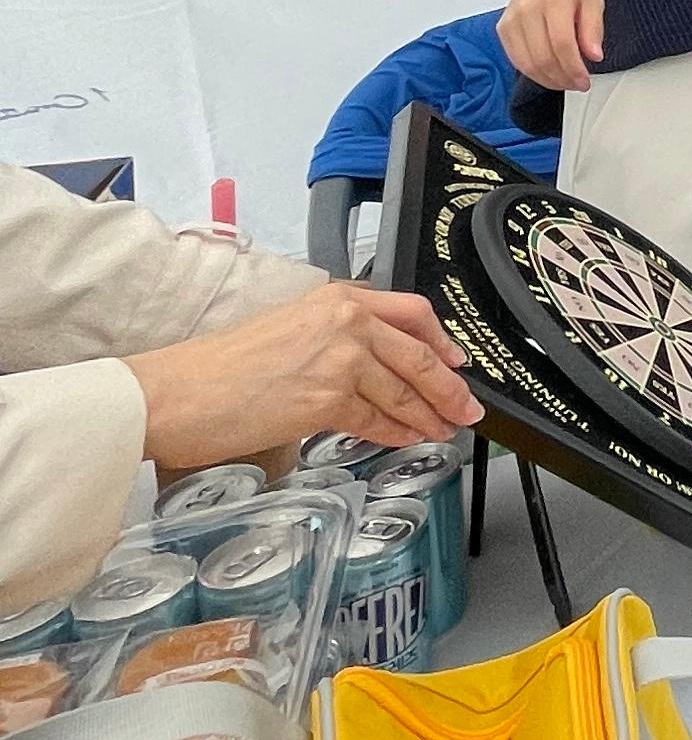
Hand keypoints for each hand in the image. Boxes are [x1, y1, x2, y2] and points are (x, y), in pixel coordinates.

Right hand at [135, 284, 481, 470]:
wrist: (176, 394)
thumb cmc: (216, 369)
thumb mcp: (286, 329)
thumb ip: (332, 337)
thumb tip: (369, 364)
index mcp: (336, 299)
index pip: (412, 313)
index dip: (442, 341)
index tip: (456, 362)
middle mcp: (345, 321)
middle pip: (419, 355)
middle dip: (449, 388)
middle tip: (467, 408)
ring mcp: (340, 359)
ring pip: (404, 391)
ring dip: (428, 416)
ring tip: (442, 431)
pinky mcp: (328, 399)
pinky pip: (378, 420)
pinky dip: (398, 433)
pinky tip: (407, 440)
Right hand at [497, 0, 604, 91]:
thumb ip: (593, 27)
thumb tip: (594, 56)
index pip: (562, 44)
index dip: (574, 69)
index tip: (585, 81)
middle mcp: (528, 9)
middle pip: (542, 57)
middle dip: (562, 79)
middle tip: (577, 84)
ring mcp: (512, 19)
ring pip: (526, 63)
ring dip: (547, 80)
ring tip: (565, 81)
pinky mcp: (503, 27)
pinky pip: (515, 59)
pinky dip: (532, 71)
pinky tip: (548, 72)